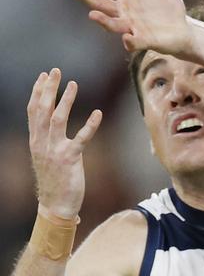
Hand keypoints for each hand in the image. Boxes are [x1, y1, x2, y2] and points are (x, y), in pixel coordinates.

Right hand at [27, 69, 101, 218]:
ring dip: (66, 100)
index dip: (37, 92)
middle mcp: (42, 143)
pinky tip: (98, 113)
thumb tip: (49, 122)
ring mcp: (55, 151)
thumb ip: (45, 139)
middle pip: (43, 110)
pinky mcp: (70, 159)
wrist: (56, 205)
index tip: (43, 76)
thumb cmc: (54, 181)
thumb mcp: (44, 156)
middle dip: (48, 89)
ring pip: (58, 120)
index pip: (33, 111)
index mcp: (36, 141)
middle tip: (55, 71)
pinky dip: (90, 125)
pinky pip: (81, 138)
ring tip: (73, 84)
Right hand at [65, 0, 190, 55]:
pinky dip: (130, 41)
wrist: (182, 32)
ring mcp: (133, 27)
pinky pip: (135, 42)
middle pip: (101, 3)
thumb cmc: (166, 8)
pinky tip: (126, 37)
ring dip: (103, 21)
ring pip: (113, 24)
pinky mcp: (146, 40)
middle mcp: (125, 12)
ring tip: (92, 15)